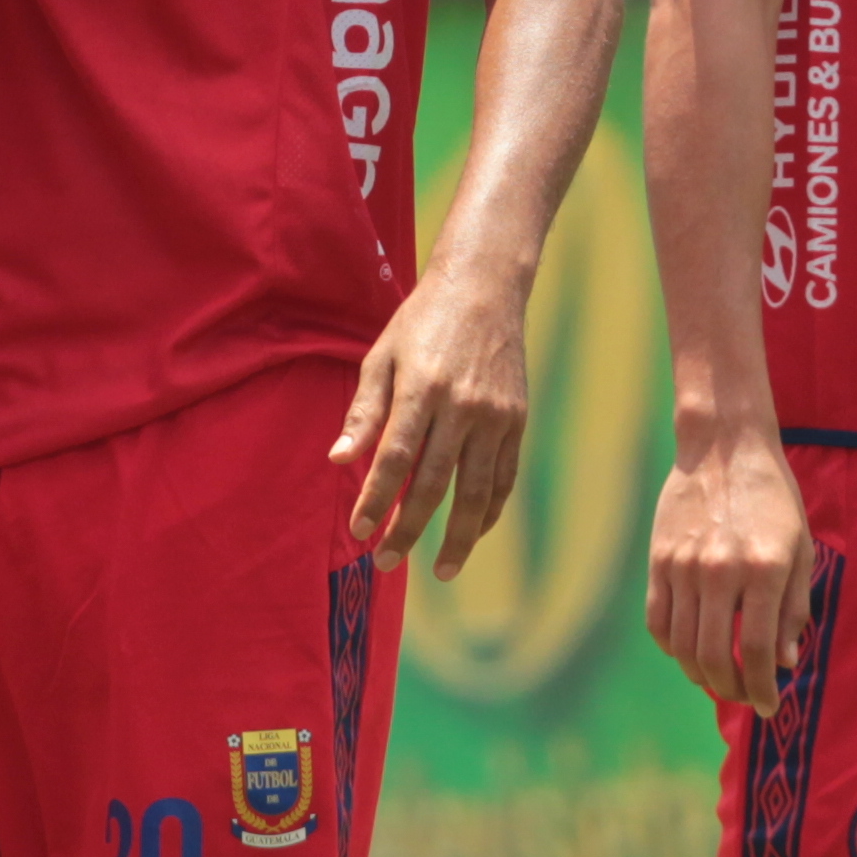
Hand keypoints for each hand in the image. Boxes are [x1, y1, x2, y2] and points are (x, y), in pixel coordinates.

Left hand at [333, 257, 531, 574]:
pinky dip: (489, 511)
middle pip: (433, 484)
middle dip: (407, 529)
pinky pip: (504, 478)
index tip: (358, 531)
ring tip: (440, 569)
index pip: (394, 459)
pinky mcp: (517, 420)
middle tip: (386, 562)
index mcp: (421, 387)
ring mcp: (495, 416)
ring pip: (476, 492)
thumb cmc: (421, 321)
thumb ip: (363, 412)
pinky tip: (473, 533)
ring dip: (458, 538)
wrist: (485, 287)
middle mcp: (461, 406)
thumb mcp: (381, 355)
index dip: (375, 500)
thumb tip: (339, 462)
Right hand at [643, 420, 812, 714]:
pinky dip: (671, 647)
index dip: (763, 687)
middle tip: (743, 696)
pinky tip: (690, 650)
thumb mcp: (800, 549)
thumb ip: (793, 608)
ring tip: (719, 678)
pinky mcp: (658, 561)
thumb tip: (786, 663)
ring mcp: (683, 567)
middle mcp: (720, 571)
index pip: (760, 650)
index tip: (768, 706)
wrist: (724, 447)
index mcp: (764, 569)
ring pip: (682, 646)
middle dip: (731, 689)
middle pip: (715, 657)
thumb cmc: (773, 499)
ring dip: (701, 675)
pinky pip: (658, 621)